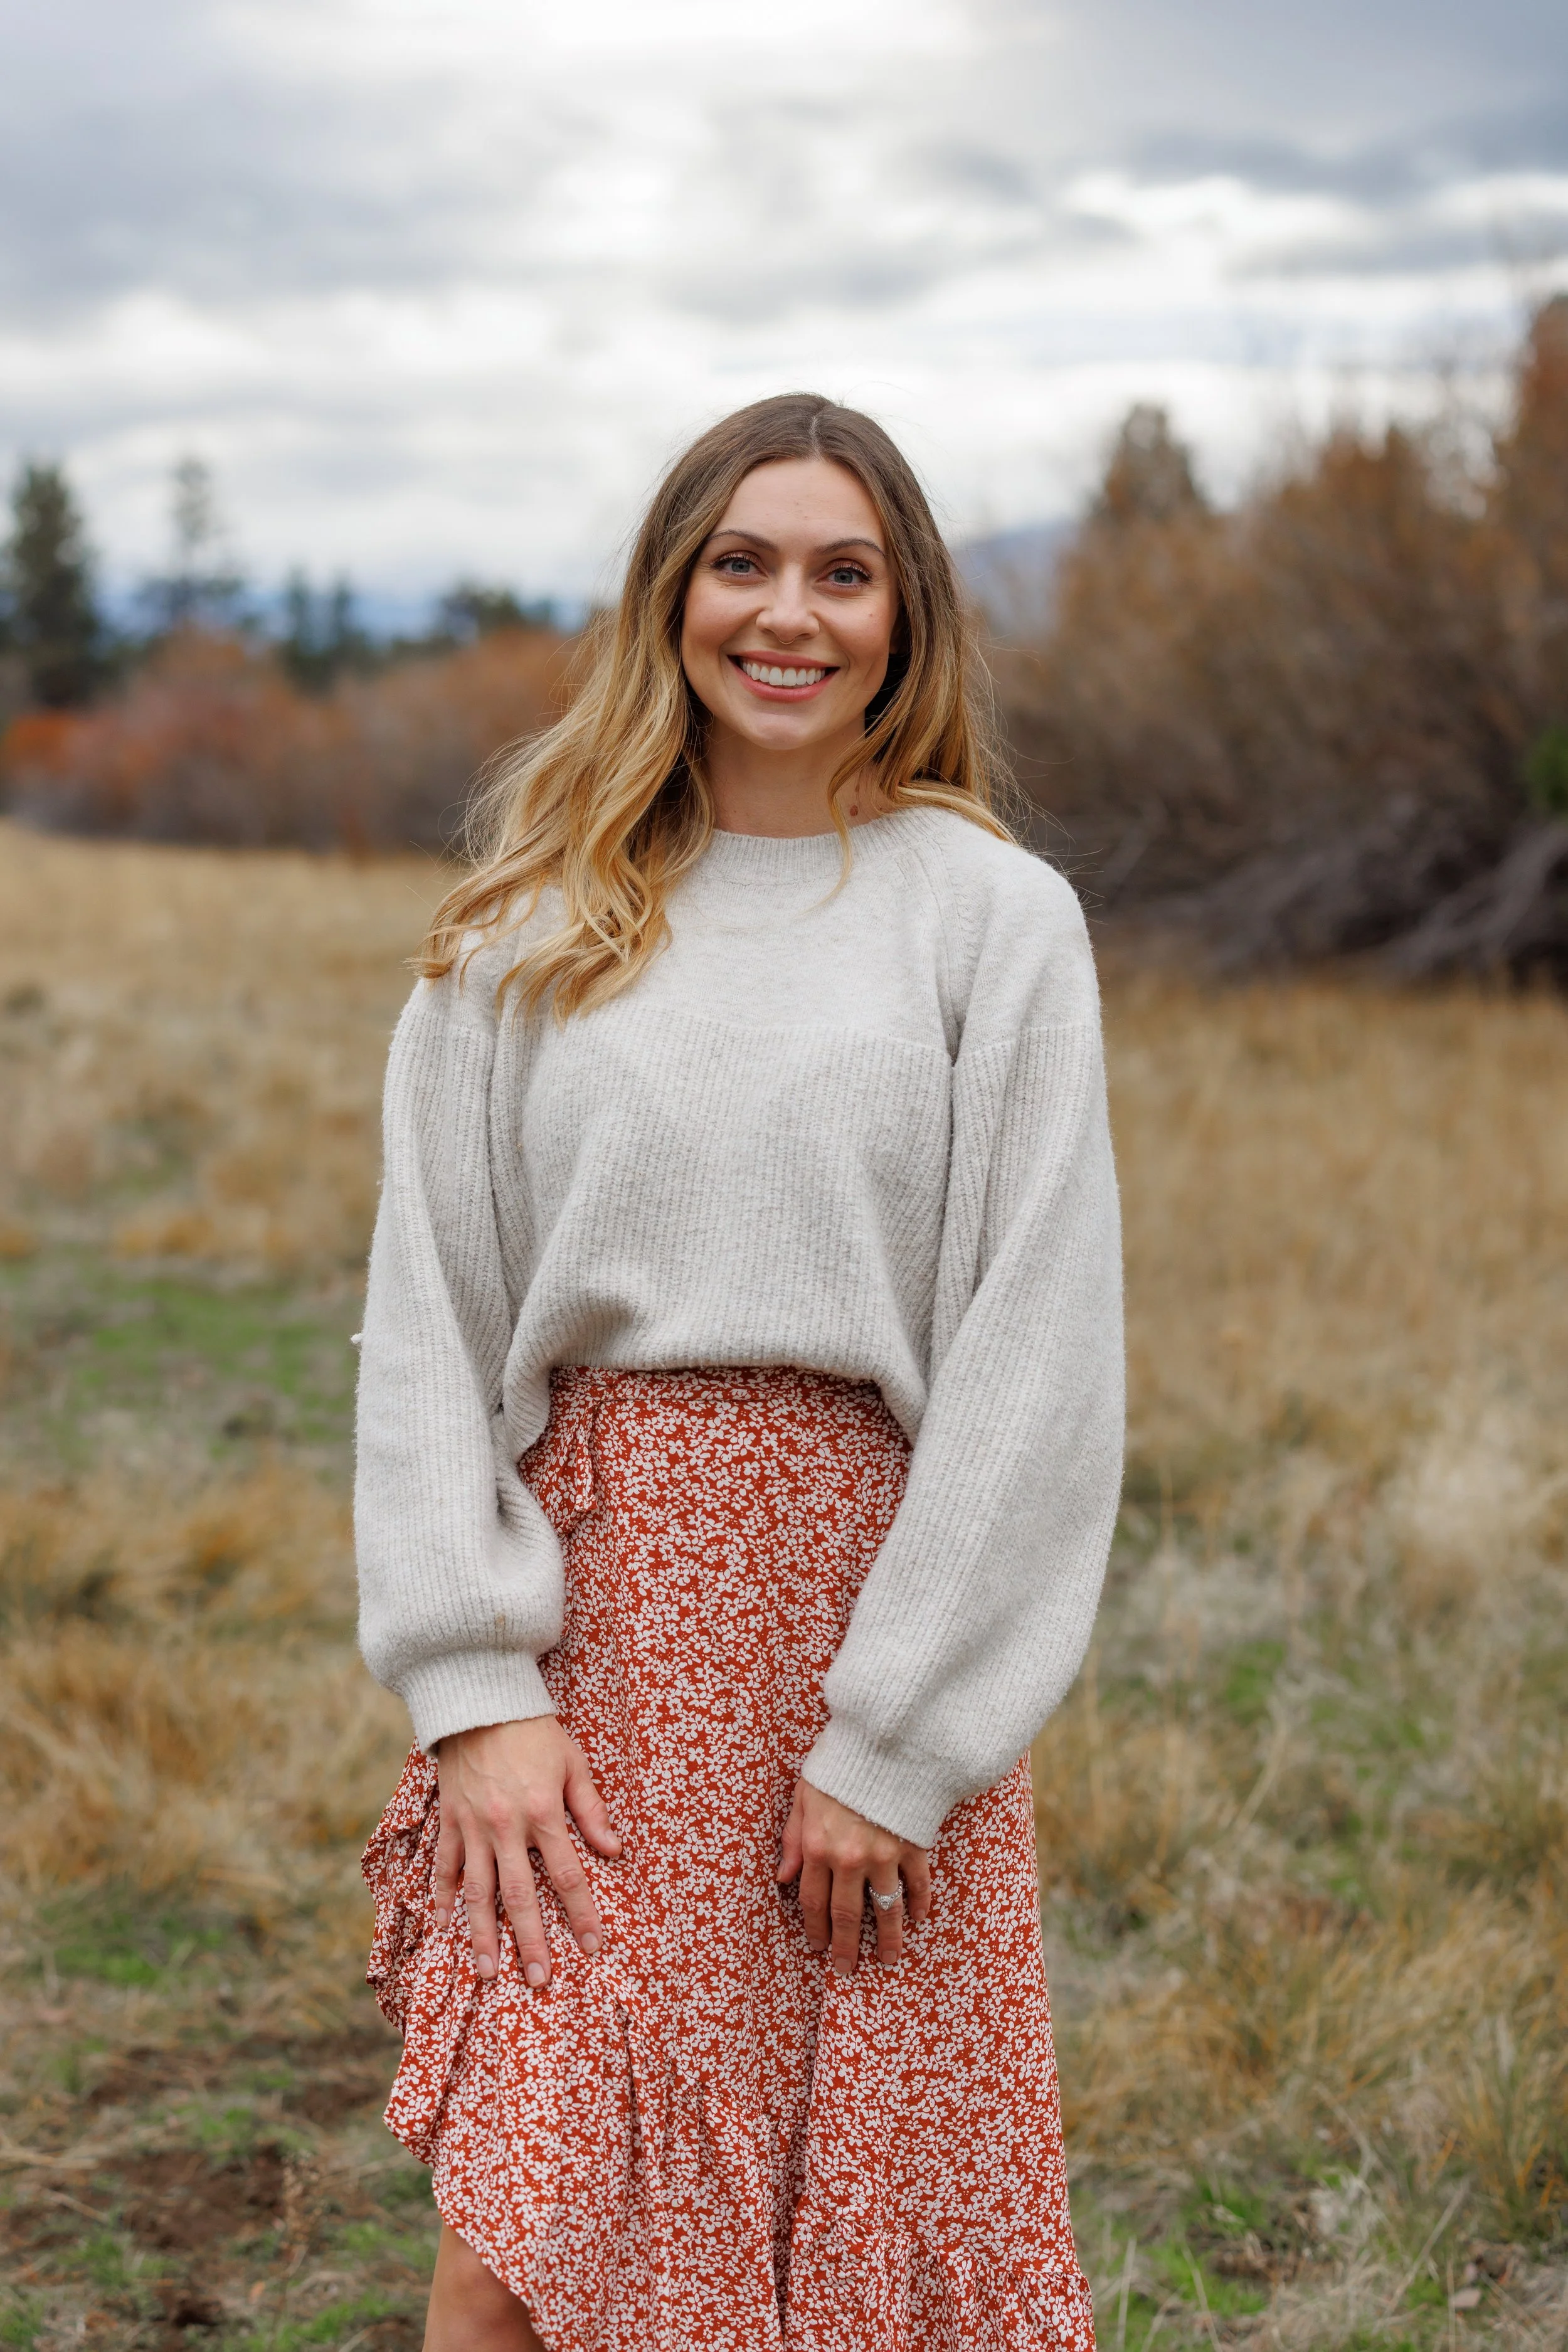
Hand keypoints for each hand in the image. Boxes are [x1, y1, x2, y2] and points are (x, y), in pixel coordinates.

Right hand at [433, 1717, 621, 1988]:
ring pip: (477, 1891)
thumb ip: (590, 1809)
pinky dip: (441, 1898)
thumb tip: (614, 1851)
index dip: (582, 1914)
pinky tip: (442, 1928)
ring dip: (482, 1934)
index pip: (567, 1875)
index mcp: (543, 1812)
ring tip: (488, 1972)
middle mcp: (506, 1826)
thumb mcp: (573, 1763)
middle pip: (520, 1896)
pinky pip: (443, 1866)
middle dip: (530, 1941)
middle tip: (539, 1980)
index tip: (593, 1946)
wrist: (481, 1700)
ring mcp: (473, 1826)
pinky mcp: (449, 1820)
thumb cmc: (534, 1732)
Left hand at [776, 1778, 930, 1975]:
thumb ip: (793, 1839)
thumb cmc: (837, 1764)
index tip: (817, 1947)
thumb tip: (783, 1878)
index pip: (813, 1901)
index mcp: (818, 1847)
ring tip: (888, 1960)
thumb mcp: (803, 1796)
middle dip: (846, 1946)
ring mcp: (885, 1853)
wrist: (881, 1739)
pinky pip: (918, 1882)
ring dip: (887, 1938)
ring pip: (885, 1908)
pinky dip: (920, 1902)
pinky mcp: (913, 1844)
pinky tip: (918, 1918)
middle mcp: (850, 1857)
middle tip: (846, 1970)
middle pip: (847, 1914)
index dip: (815, 1928)